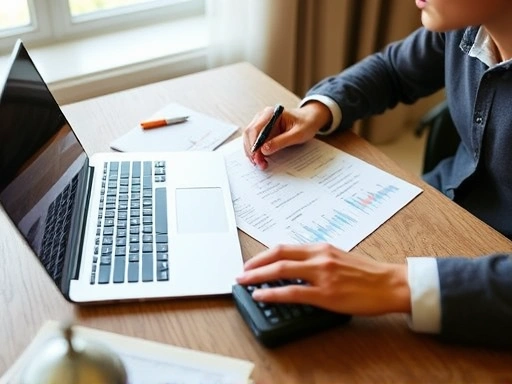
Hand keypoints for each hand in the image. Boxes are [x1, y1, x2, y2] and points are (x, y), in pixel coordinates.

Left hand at [236, 243, 410, 315]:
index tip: (252, 262)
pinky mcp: (326, 294)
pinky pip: (293, 292)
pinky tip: (262, 294)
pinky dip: (273, 293)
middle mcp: (319, 257)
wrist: (390, 284)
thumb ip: (318, 260)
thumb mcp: (339, 258)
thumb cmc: (368, 273)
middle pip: (278, 255)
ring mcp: (322, 274)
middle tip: (242, 272)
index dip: (264, 255)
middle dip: (255, 264)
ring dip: (258, 276)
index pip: (285, 248)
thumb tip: (297, 267)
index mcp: (321, 248)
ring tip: (245, 282)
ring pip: (281, 270)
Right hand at [242, 101, 331, 169]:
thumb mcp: (297, 134)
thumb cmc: (306, 124)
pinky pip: (255, 141)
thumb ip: (281, 141)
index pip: (255, 129)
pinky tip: (260, 159)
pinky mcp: (263, 130)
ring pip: (249, 138)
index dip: (253, 144)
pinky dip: (256, 151)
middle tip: (258, 164)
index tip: (256, 157)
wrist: (309, 119)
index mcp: (271, 113)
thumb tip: (264, 150)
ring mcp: (262, 123)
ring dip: (252, 152)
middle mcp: (263, 117)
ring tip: (260, 164)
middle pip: (249, 134)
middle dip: (252, 151)